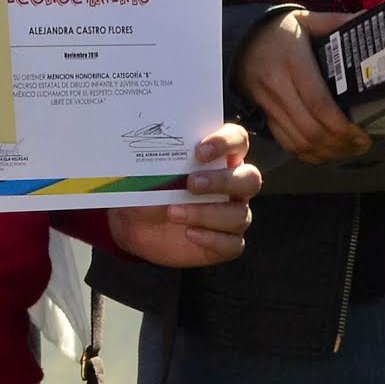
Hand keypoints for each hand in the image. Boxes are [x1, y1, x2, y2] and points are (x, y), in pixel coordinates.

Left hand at [110, 125, 261, 266]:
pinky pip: (232, 244)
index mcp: (218, 158)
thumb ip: (156, 156)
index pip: (237, 140)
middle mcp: (232, 185)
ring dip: (205, 213)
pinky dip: (211, 238)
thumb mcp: (147, 170)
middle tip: (191, 183)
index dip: (226, 142)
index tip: (199, 151)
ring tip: (173, 212)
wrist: (135, 224)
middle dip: (222, 181)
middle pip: (250, 179)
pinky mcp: (226, 242)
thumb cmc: (147, 188)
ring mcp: (231, 214)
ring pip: (240, 214)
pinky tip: (189, 233)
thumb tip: (145, 140)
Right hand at [237, 9, 371, 163]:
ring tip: (346, 150)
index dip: (341, 126)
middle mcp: (276, 86)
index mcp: (292, 63)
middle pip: (309, 129)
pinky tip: (322, 152)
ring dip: (324, 152)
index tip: (362, 135)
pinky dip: (305, 153)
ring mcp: (266, 102)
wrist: (237, 37)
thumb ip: (334, 22)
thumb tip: (364, 21)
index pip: (318, 104)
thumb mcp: (304, 20)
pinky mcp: (261, 111)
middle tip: (360, 145)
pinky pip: (283, 140)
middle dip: (338, 144)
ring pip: (297, 140)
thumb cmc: (276, 30)